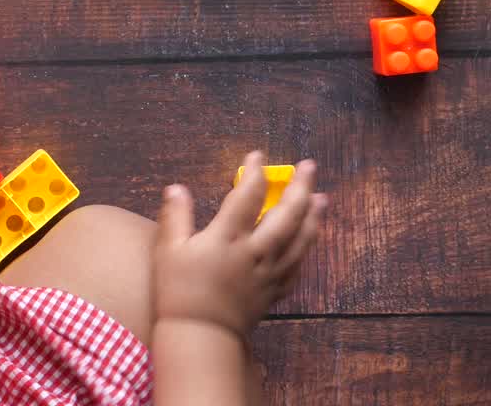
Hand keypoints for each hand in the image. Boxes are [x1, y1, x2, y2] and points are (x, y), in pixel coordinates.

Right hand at [152, 152, 326, 338]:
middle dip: (300, 187)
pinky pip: (298, 266)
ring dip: (314, 216)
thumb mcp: (168, 250)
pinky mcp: (274, 291)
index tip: (258, 155)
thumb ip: (175, 216)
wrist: (201, 335)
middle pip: (287, 214)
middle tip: (309, 167)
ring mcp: (269, 272)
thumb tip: (177, 188)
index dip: (255, 172)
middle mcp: (255, 251)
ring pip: (301, 239)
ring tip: (322, 198)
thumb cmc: (179, 291)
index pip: (248, 196)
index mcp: (228, 237)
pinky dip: (306, 249)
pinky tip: (310, 240)